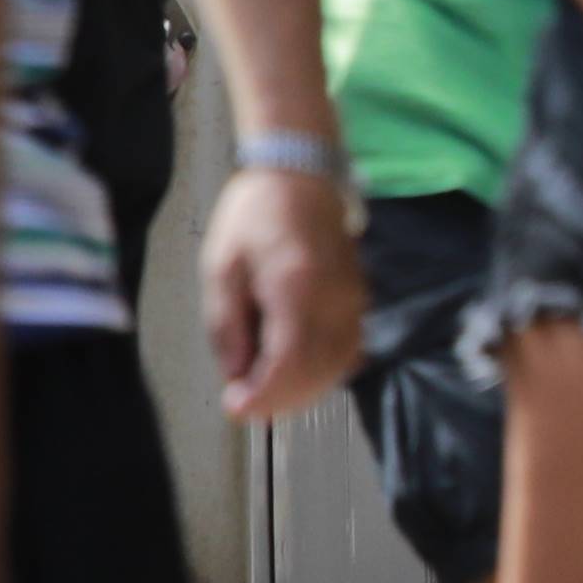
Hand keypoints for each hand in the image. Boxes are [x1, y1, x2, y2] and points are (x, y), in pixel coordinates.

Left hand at [203, 163, 368, 422]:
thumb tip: (236, 375)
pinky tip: (295, 373)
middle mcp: (334, 298)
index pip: (287, 363)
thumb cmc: (256, 214)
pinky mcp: (360, 301)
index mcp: (295, 285)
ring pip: (337, 369)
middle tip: (243, 403)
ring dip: (301, 392)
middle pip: (315, 374)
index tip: (234, 407)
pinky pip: (348, 353)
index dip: (262, 396)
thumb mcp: (222, 267)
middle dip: (278, 401)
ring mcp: (353, 300)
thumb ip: (227, 326)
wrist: (301, 175)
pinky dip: (323, 374)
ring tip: (265, 392)